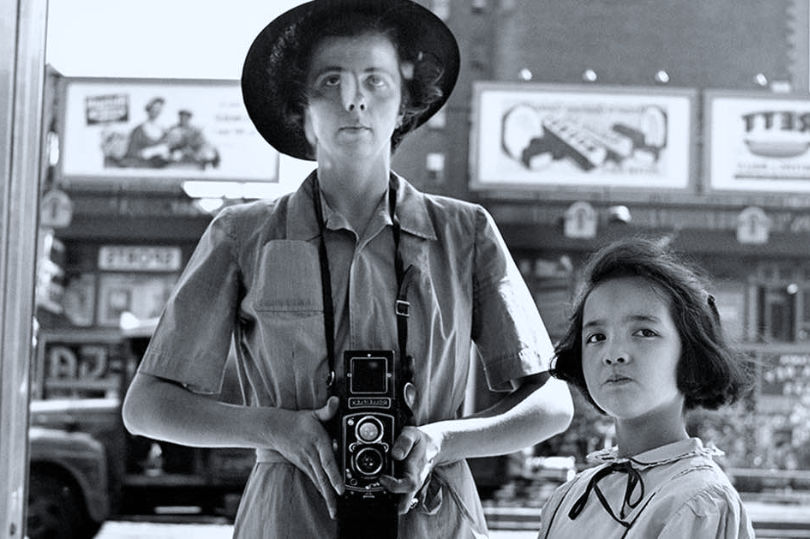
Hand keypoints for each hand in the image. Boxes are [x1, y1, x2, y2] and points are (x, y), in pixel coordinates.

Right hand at [267, 396, 342, 518]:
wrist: (275, 428)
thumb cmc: (297, 421)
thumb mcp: (312, 414)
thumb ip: (327, 410)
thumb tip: (336, 401)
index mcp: (318, 442)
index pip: (327, 461)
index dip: (334, 475)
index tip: (340, 488)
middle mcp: (312, 455)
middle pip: (323, 477)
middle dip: (330, 493)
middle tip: (337, 507)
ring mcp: (306, 462)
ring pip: (318, 482)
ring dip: (326, 496)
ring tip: (333, 510)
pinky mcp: (303, 466)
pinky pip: (314, 480)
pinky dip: (321, 490)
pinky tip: (326, 500)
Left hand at [379, 425, 441, 513]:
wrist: (432, 446)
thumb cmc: (420, 440)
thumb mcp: (413, 433)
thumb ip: (405, 441)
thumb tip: (395, 454)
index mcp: (416, 469)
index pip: (408, 484)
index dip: (394, 485)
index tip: (382, 478)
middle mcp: (415, 480)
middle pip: (406, 500)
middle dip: (393, 503)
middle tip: (380, 494)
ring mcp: (412, 485)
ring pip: (404, 502)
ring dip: (392, 502)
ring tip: (379, 498)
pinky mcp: (409, 486)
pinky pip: (402, 497)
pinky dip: (392, 498)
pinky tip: (383, 493)